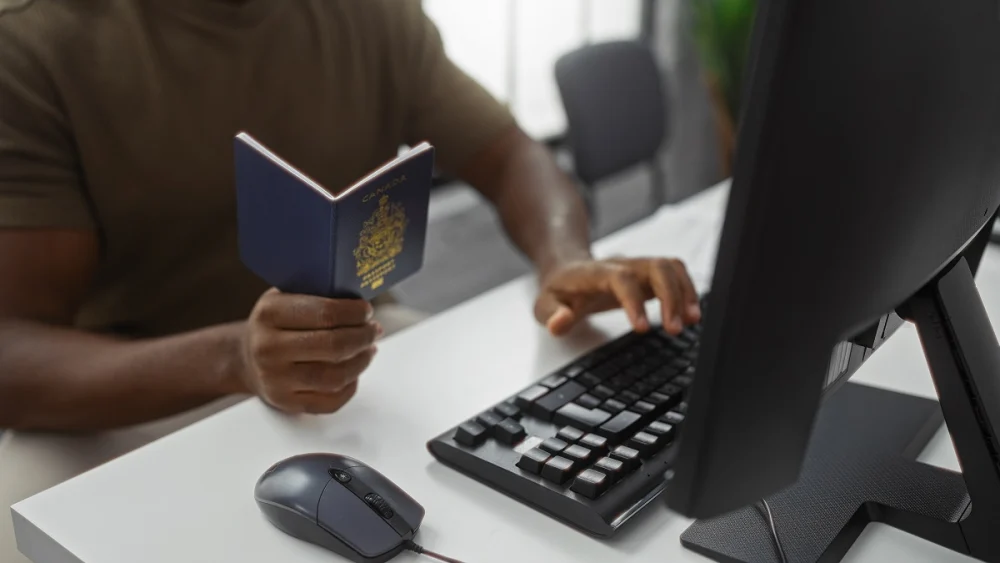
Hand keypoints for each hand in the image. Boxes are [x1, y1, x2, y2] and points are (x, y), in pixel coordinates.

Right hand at [239, 289, 381, 413]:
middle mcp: (269, 349)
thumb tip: (361, 303)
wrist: (245, 358)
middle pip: (334, 346)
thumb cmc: (274, 325)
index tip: (367, 310)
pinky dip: (351, 385)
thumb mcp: (284, 298)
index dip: (354, 313)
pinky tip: (354, 371)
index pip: (325, 313)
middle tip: (373, 329)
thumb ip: (317, 295)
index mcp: (270, 314)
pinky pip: (331, 401)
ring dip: (361, 361)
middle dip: (363, 337)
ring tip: (369, 348)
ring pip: (336, 376)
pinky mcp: (286, 403)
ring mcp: (276, 380)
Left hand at [534, 257, 700, 336]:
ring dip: (685, 292)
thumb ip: (551, 315)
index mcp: (594, 272)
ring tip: (692, 321)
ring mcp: (637, 267)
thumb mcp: (543, 305)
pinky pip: (676, 274)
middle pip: (655, 266)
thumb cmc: (559, 290)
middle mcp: (621, 264)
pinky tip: (692, 315)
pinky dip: (688, 291)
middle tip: (675, 329)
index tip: (642, 329)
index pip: (620, 278)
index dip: (634, 301)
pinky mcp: (648, 275)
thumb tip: (560, 323)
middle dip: (671, 295)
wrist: (567, 268)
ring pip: (670, 267)